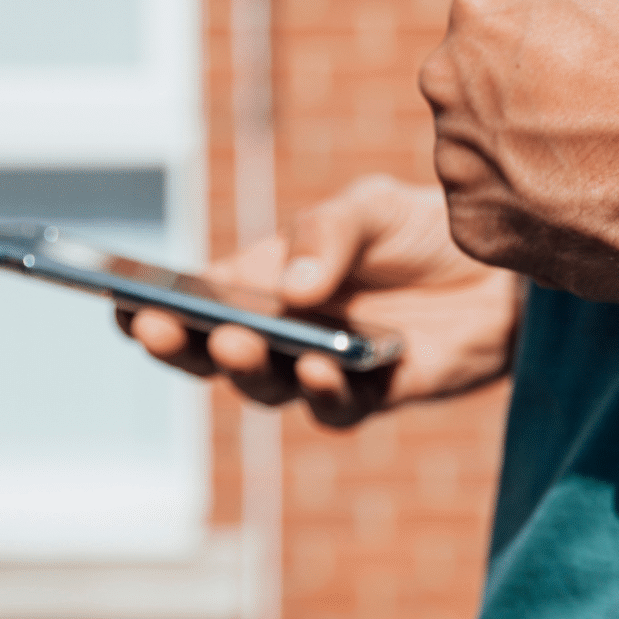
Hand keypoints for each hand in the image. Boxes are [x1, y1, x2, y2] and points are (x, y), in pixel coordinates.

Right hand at [121, 176, 519, 428]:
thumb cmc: (423, 231)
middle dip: (179, 344)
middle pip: (211, 355)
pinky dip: (325, 394)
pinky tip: (326, 369)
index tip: (114, 300)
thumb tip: (292, 287)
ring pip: (266, 388)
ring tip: (238, 341)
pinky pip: (336, 410)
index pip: (189, 301)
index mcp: (262, 282)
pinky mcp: (376, 396)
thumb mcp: (371, 208)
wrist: (505, 269)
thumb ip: (329, 235)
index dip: (144, 307)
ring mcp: (324, 368)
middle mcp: (284, 332)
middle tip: (159, 324)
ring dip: (246, 369)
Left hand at [418, 0, 618, 301]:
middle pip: (483, 84)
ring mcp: (457, 163)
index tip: (601, 59)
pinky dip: (534, 214)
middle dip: (532, 96)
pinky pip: (498, 217)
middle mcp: (446, 81)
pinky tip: (588, 203)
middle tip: (601, 114)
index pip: (508, 13)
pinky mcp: (477, 231)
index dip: (560, 35)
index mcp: (480, 4)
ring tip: (598, 165)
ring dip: (528, 156)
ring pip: (485, 152)